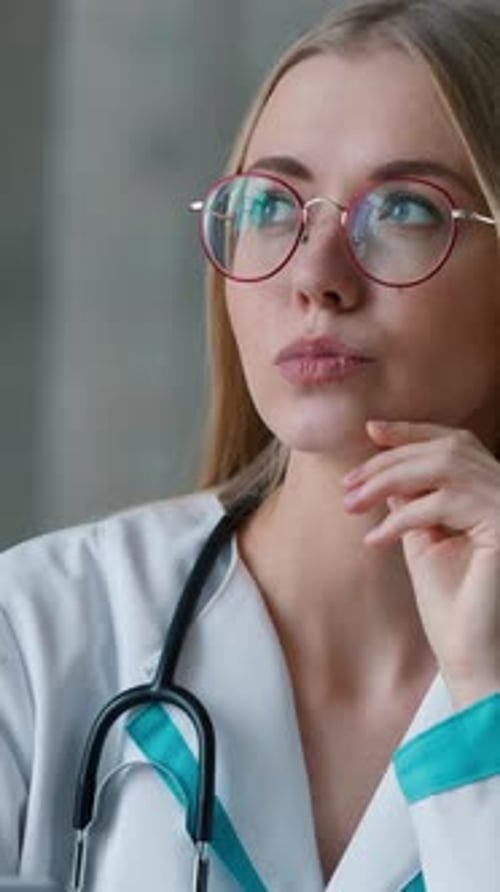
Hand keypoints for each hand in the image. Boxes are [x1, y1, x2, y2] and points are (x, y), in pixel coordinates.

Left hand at [342, 420, 499, 707]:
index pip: (453, 443)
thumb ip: (411, 502)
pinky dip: (404, 516)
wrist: (472, 658)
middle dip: (391, 459)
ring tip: (352, 504)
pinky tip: (375, 539)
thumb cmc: (451, 606)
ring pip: (446, 466)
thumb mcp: (422, 540)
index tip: (370, 430)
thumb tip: (385, 472)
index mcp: (490, 491)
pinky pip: (446, 503)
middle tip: (349, 484)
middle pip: (447, 448)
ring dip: (389, 480)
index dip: (412, 431)